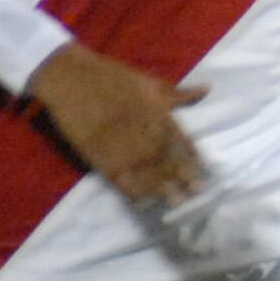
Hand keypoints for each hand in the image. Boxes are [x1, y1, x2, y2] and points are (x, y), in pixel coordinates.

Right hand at [26, 44, 206, 203]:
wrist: (71, 78)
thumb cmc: (112, 78)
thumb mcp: (149, 83)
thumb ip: (179, 93)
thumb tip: (208, 88)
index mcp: (160, 116)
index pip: (185, 143)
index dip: (195, 160)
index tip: (205, 172)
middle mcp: (146, 136)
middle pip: (170, 163)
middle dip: (184, 179)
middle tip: (197, 192)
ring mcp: (124, 149)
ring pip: (150, 175)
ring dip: (164, 190)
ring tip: (177, 202)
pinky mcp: (101, 158)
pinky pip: (123, 181)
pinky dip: (135, 192)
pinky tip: (145, 202)